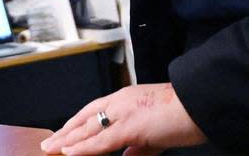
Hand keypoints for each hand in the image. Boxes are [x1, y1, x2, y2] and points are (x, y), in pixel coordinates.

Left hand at [40, 83, 205, 154]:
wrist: (200, 105)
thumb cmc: (183, 115)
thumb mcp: (155, 132)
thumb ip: (138, 146)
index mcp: (125, 99)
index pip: (92, 111)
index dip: (76, 124)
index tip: (62, 134)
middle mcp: (120, 102)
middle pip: (85, 119)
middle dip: (65, 133)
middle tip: (48, 144)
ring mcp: (124, 113)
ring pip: (88, 129)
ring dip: (67, 140)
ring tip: (50, 149)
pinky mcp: (130, 126)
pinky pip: (101, 140)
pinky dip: (83, 147)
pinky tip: (69, 151)